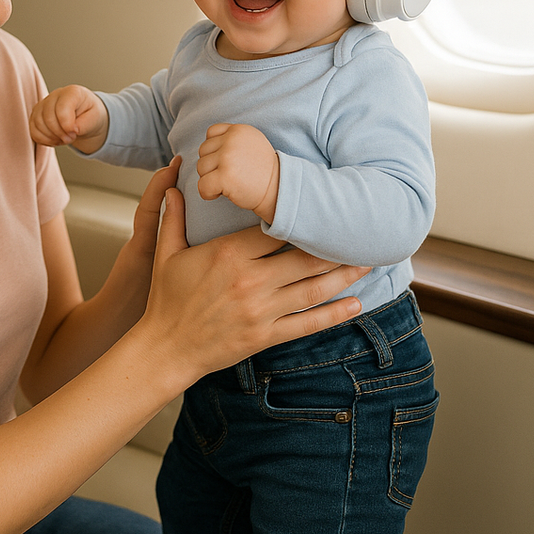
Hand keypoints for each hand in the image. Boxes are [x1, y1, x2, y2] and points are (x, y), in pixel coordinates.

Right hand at [30, 85, 108, 153]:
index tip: (75, 133)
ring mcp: (43, 105)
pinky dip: (43, 140)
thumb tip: (71, 131)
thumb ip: (84, 124)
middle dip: (59, 133)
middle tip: (70, 138)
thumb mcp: (95, 118)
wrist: (86, 116)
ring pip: (38, 124)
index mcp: (72, 92)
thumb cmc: (91, 114)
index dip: (67, 125)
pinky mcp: (36, 115)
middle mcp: (55, 95)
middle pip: (48, 117)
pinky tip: (55, 139)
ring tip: (64, 139)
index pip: (62, 108)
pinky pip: (33, 131)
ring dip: (51, 137)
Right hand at [131, 164, 369, 384]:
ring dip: (344, 275)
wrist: (166, 348)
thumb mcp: (166, 253)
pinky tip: (356, 304)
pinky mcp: (266, 335)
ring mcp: (261, 310)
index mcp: (228, 254)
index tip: (322, 208)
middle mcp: (250, 280)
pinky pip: (307, 324)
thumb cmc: (166, 300)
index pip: (274, 229)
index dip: (300, 217)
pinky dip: (334, 314)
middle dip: (334, 245)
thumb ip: (174, 217)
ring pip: (312, 288)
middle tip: (359, 233)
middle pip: (303, 257)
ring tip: (368, 262)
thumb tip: (174, 185)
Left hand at [197, 123, 279, 221]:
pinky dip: (207, 193)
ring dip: (210, 178)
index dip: (215, 149)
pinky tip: (219, 193)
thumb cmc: (263, 170)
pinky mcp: (225, 177)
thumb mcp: (252, 142)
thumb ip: (232, 137)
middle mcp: (232, 140)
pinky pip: (202, 185)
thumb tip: (208, 143)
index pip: (211, 133)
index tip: (228, 161)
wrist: (278, 189)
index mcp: (238, 130)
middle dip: (212, 165)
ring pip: (201, 167)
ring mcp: (228, 158)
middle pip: (203, 151)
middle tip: (229, 174)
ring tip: (228, 183)